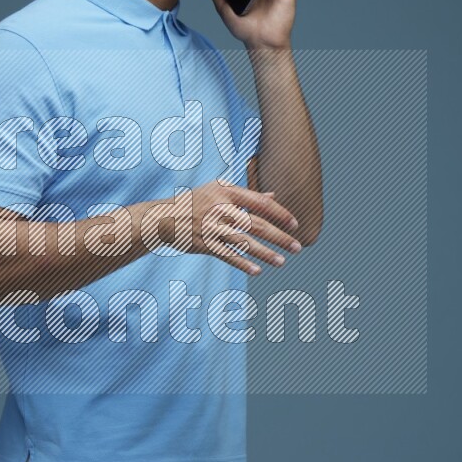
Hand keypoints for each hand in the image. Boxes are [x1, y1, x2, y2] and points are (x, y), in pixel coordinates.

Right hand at [170, 179, 302, 275]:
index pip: (260, 202)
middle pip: (257, 224)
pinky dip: (242, 263)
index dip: (280, 213)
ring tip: (282, 261)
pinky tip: (257, 271)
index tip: (295, 224)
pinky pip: (227, 255)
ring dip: (265, 253)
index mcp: (226, 192)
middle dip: (279, 237)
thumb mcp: (218, 190)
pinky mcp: (204, 244)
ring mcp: (212, 227)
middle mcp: (220, 209)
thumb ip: (245, 194)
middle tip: (297, 246)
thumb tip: (273, 196)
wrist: (163, 217)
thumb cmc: (195, 201)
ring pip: (244, 242)